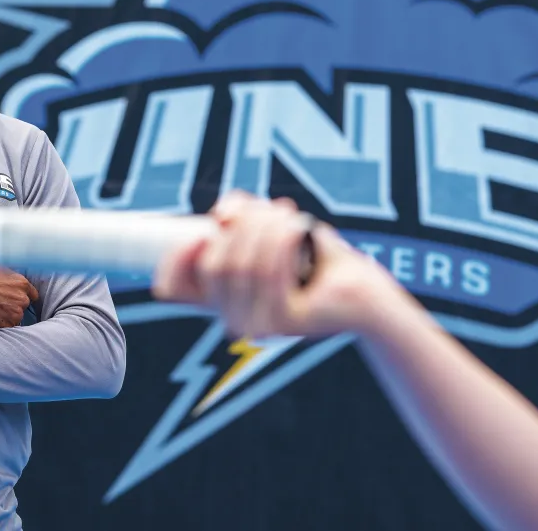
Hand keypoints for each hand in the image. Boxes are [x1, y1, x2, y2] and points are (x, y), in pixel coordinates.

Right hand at [0, 266, 38, 328]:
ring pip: (16, 317)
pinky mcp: (7, 324)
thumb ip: (11, 277)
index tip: (16, 298)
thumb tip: (12, 280)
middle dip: (14, 305)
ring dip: (7, 315)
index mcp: (22, 283)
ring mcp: (16, 313)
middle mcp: (22, 298)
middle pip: (24, 305)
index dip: (23, 296)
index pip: (32, 294)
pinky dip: (1, 324)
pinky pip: (8, 326)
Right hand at [153, 192, 395, 338]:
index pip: (173, 288)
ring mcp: (257, 327)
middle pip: (213, 264)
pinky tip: (299, 228)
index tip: (200, 231)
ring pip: (241, 265)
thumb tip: (221, 218)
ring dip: (265, 229)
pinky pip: (269, 272)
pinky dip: (282, 241)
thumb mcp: (267, 229)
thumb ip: (238, 219)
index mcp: (222, 300)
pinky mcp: (285, 323)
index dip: (176, 258)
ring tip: (290, 216)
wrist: (364, 287)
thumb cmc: (313, 256)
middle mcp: (233, 319)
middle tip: (271, 210)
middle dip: (241, 226)